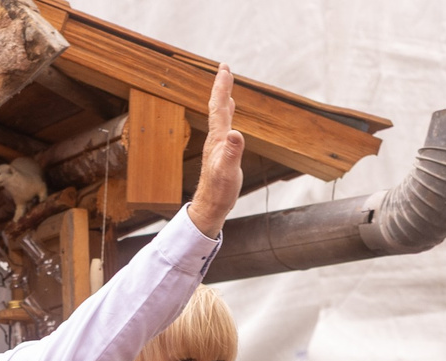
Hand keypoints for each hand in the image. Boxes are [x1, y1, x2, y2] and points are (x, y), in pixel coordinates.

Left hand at [185, 66, 244, 236]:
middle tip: (225, 69)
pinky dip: (227, 118)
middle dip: (222, 87)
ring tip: (226, 88)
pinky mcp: (221, 154)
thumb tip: (236, 134)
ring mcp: (218, 146)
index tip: (225, 68)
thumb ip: (233, 153)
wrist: (210, 206)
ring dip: (224, 101)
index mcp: (218, 139)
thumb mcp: (229, 172)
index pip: (219, 108)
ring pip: (220, 118)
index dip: (222, 87)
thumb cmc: (220, 192)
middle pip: (218, 108)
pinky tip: (230, 119)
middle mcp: (216, 139)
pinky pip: (224, 129)